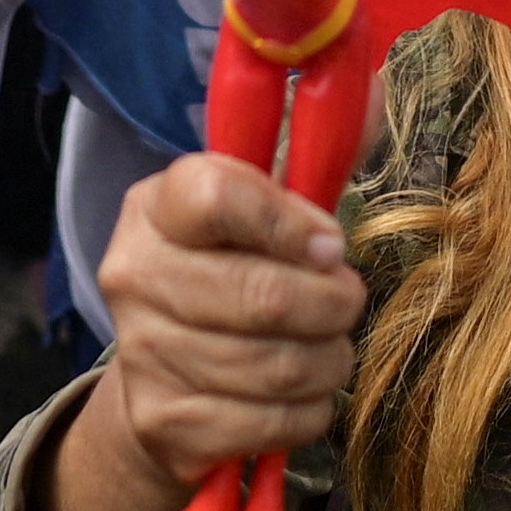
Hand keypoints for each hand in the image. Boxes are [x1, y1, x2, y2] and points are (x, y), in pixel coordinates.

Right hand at [86, 152, 365, 498]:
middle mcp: (135, 274)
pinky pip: (273, 422)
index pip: (218, 194)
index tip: (330, 241)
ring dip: (329, 360)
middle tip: (346, 301)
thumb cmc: (229, 273)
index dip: (290, 222)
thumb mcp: (261, 209)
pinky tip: (302, 392)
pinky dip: (310, 411)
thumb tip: (375, 86)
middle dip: (333, 303)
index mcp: (157, 206)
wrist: (160, 379)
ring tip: (329, 347)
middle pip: (262, 296)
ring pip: (277, 365)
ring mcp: (143, 353)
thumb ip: (314, 158)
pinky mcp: (165, 424)